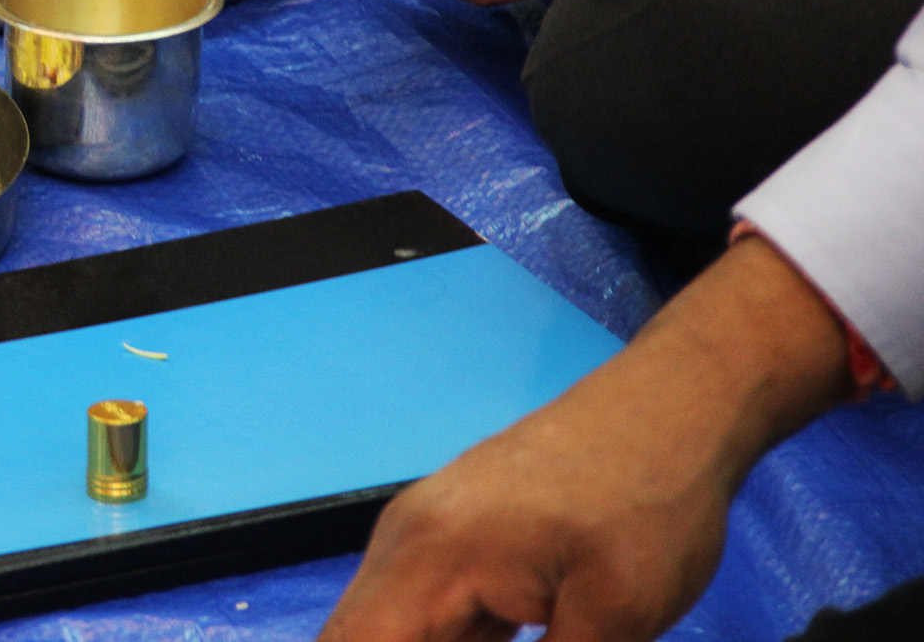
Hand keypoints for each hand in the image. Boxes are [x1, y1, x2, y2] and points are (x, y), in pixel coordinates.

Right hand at [319, 235, 851, 641]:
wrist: (671, 411)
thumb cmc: (649, 505)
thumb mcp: (616, 618)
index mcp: (432, 557)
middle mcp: (409, 540)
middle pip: (358, 633)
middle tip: (506, 639)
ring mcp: (428, 534)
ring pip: (392, 624)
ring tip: (521, 631)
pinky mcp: (457, 538)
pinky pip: (426, 608)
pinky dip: (447, 638)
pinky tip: (502, 635)